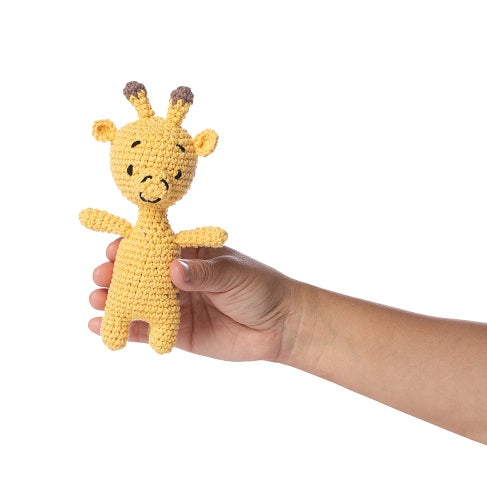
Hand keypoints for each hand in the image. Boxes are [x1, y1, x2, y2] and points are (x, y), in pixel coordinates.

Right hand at [88, 238, 296, 360]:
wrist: (279, 326)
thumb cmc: (260, 288)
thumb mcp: (233, 273)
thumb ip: (203, 273)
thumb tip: (173, 268)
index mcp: (192, 255)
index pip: (156, 247)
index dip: (133, 247)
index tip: (115, 249)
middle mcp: (179, 279)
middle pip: (140, 274)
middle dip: (117, 274)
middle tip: (101, 277)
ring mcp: (177, 306)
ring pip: (138, 302)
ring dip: (114, 301)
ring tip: (97, 300)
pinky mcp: (177, 332)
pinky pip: (147, 330)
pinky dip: (125, 329)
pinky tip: (101, 327)